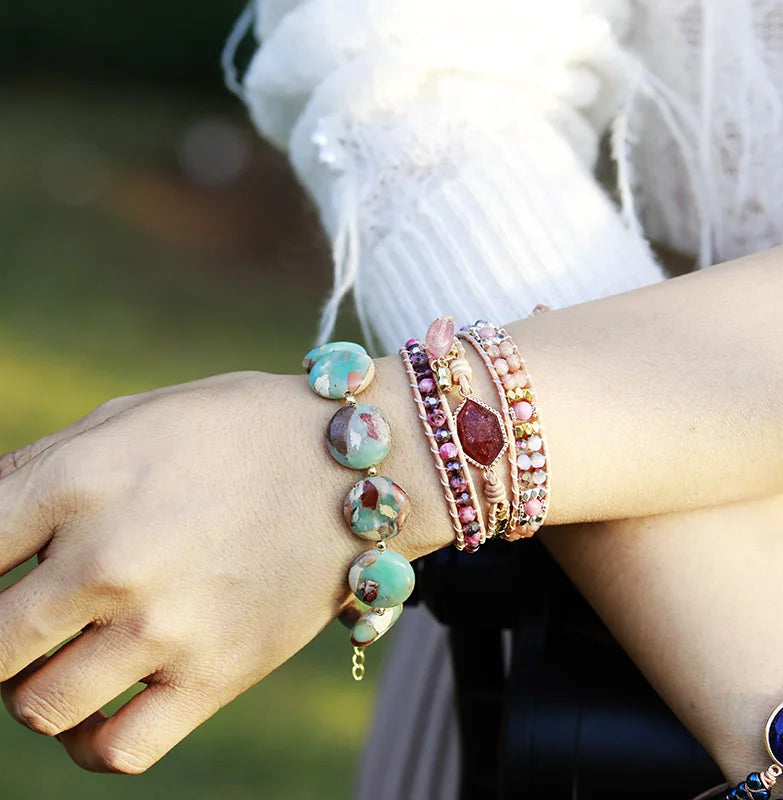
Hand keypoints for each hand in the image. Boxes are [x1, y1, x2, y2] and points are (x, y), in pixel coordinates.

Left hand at [0, 370, 373, 772]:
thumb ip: (41, 467)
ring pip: (35, 707)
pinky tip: (101, 702)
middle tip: (31, 614)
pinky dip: (88, 740)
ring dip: (35, 685)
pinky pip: (116, 750)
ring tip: (67, 652)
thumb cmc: (240, 429)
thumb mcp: (134, 417)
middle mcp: (111, 561)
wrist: (358, 465)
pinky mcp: (218, 674)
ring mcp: (166, 626)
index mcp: (82, 481)